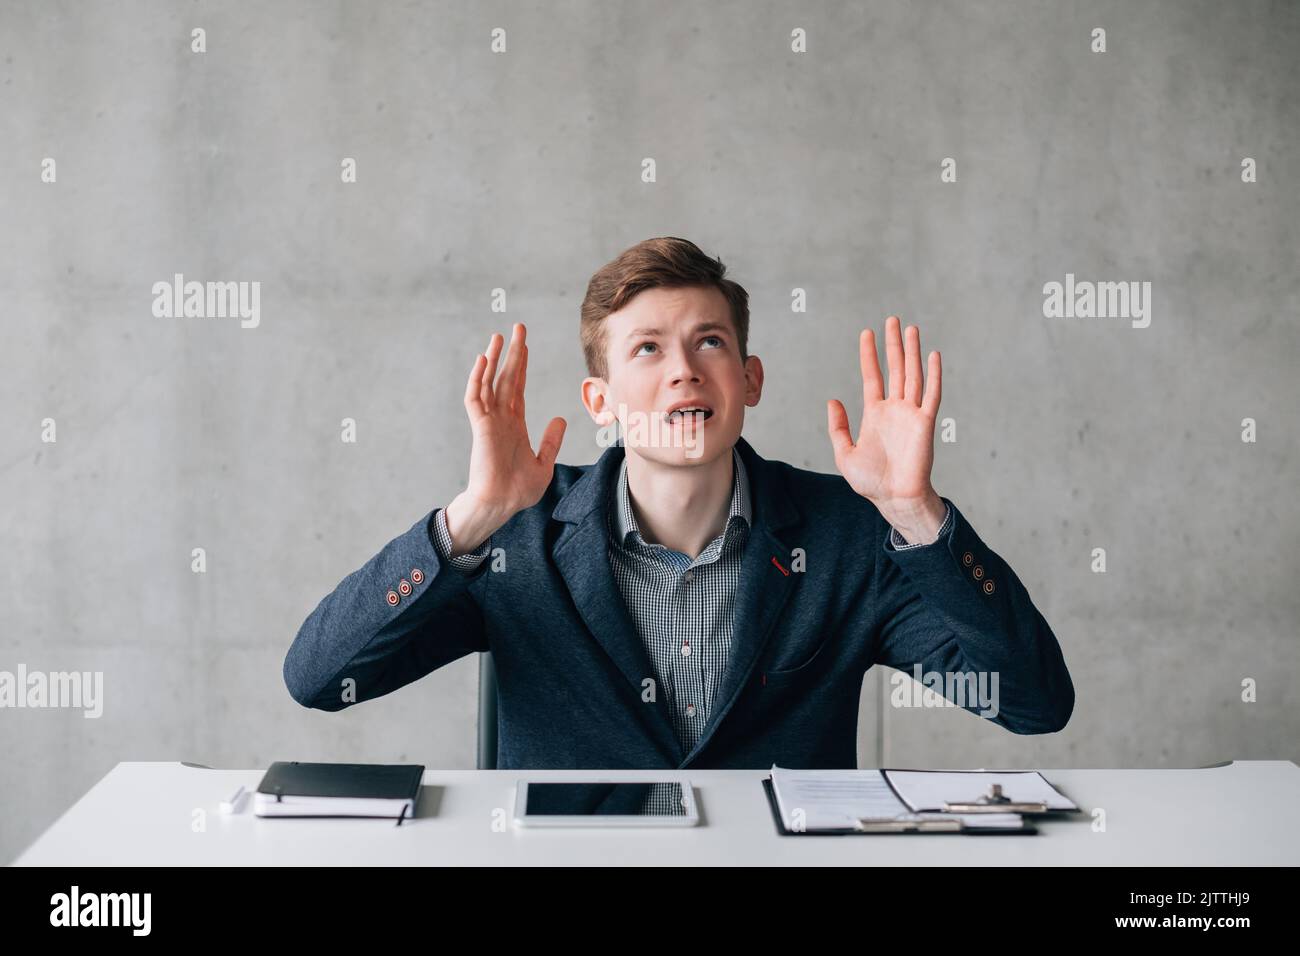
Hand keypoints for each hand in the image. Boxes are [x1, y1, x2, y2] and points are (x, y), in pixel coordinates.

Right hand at [444, 323, 565, 553]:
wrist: (501, 505)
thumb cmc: (518, 490)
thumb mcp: (543, 463)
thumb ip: (550, 440)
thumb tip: (559, 418)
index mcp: (514, 424)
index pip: (518, 387)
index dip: (521, 365)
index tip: (524, 345)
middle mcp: (500, 418)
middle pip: (505, 378)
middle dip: (511, 353)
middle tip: (517, 328)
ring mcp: (489, 421)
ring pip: (489, 382)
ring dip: (492, 359)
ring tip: (498, 336)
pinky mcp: (481, 427)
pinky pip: (476, 398)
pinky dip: (478, 378)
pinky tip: (483, 360)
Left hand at [827, 316, 943, 536]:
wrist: (894, 498)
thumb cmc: (871, 481)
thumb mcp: (844, 454)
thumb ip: (837, 427)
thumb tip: (832, 400)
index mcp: (875, 414)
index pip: (872, 377)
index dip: (869, 355)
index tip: (867, 333)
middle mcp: (894, 409)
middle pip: (894, 369)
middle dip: (893, 344)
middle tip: (892, 320)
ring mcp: (911, 414)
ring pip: (913, 375)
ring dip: (912, 352)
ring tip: (911, 328)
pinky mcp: (925, 423)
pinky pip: (931, 394)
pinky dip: (934, 375)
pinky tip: (933, 355)